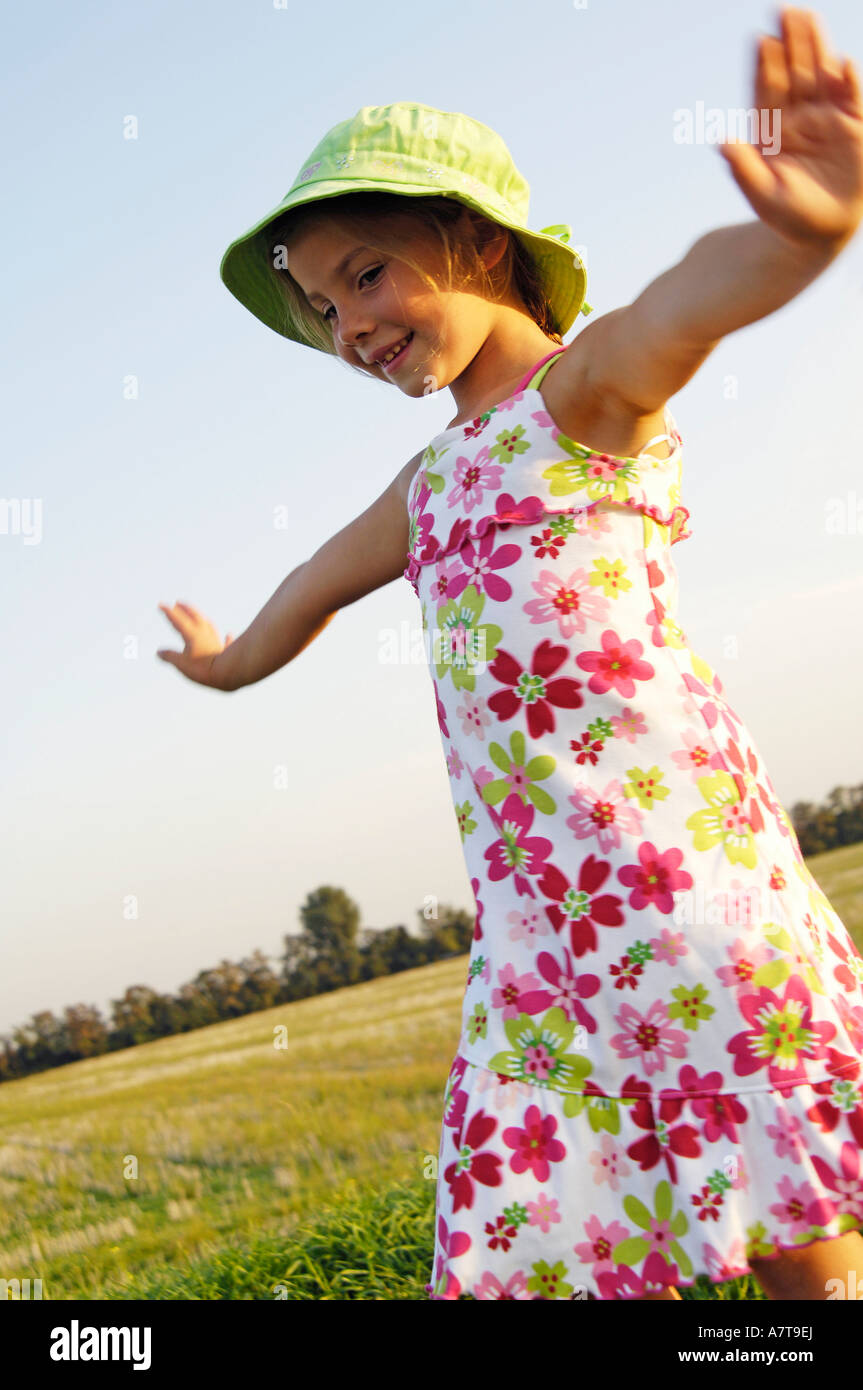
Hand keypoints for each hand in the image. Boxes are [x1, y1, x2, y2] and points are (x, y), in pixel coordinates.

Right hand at [157, 601, 234, 688]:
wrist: (225, 674)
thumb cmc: (202, 669)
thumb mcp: (181, 664)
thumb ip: (169, 656)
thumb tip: (158, 652)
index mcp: (192, 634)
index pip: (178, 620)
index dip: (168, 612)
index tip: (160, 604)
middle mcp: (205, 634)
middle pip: (194, 617)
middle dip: (186, 609)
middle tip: (178, 603)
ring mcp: (216, 641)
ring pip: (208, 625)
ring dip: (202, 618)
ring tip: (199, 615)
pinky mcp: (225, 651)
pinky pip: (226, 642)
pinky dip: (226, 638)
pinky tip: (229, 634)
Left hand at [718, 7, 862, 248]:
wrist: (821, 231)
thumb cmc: (786, 216)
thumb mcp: (762, 195)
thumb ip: (742, 168)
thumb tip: (721, 141)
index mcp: (771, 129)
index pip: (766, 91)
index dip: (764, 65)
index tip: (759, 40)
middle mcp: (798, 117)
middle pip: (793, 73)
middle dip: (790, 42)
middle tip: (783, 9)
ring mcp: (826, 118)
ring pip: (820, 75)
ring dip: (815, 47)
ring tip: (807, 15)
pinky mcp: (852, 125)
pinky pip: (851, 98)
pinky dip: (849, 82)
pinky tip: (842, 64)